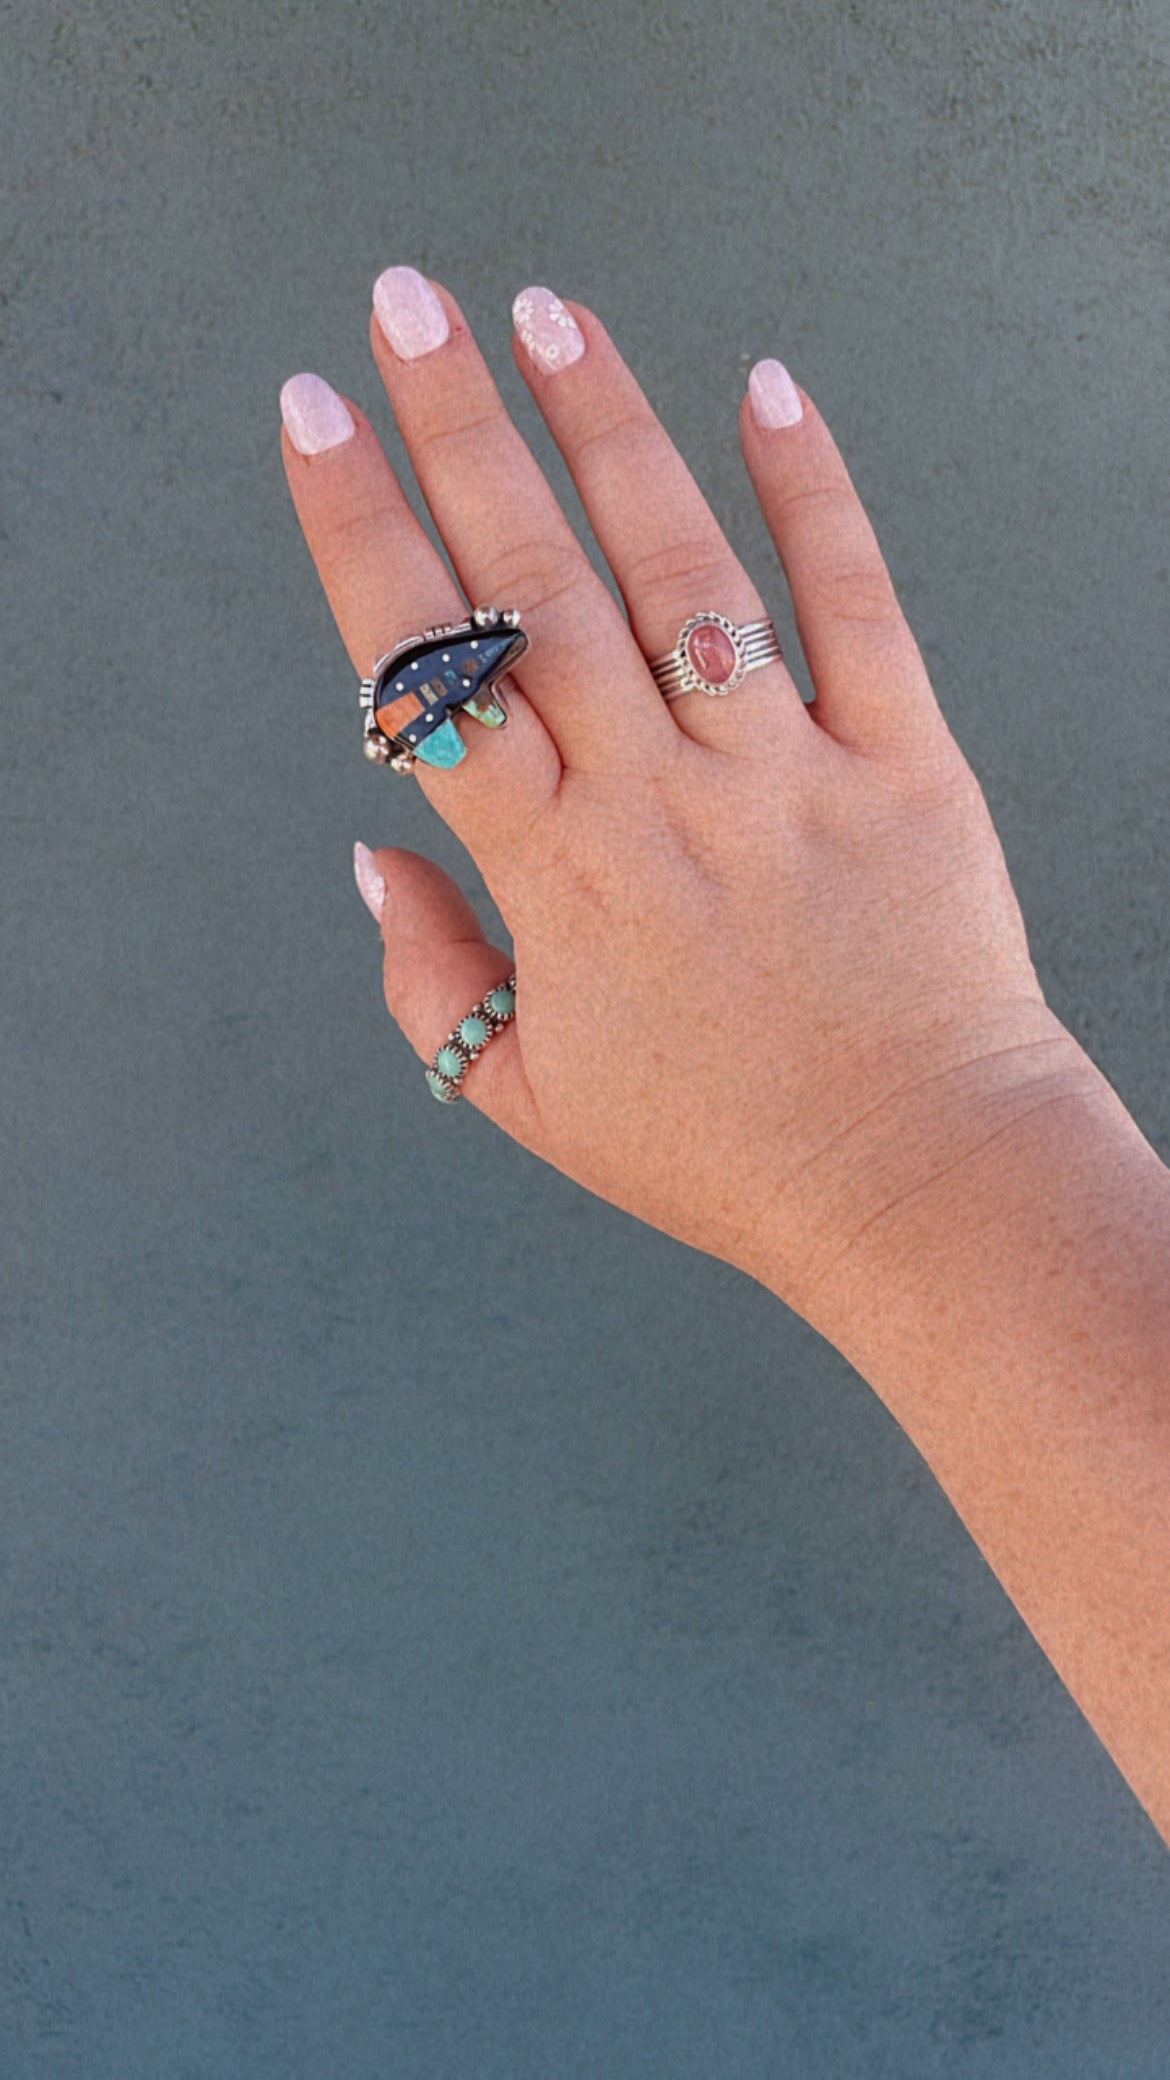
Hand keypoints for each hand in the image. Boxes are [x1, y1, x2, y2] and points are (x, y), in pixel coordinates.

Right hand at [281, 273, 1087, 1325]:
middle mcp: (661, 804)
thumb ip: (433, 979)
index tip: (318, 422)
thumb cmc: (726, 1153)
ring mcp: (787, 776)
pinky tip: (768, 390)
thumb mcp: (534, 1102)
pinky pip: (857, 606)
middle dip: (459, 433)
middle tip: (406, 305)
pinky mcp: (905, 765)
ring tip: (546, 312)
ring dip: (608, 431)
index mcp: (559, 878)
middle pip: (539, 589)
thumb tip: (372, 857)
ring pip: (683, 572)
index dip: (364, 535)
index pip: (433, 677)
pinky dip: (813, 494)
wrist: (919, 1187)